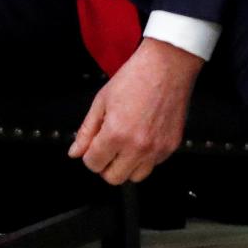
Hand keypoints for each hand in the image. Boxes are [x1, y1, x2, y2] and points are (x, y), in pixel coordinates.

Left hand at [67, 37, 202, 183]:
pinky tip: (139, 138)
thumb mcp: (100, 102)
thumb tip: (75, 152)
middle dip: (104, 165)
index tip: (90, 147)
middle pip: (114, 178)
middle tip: (104, 148)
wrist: (166, 69)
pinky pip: (154, 165)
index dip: (88, 156)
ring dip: (125, 166)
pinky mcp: (172, 147)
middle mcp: (138, 147)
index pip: (94, 164)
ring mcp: (157, 149)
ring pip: (135, 176)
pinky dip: (144, 158)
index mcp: (116, 134)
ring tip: (122, 144)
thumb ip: (86, 131)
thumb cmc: (133, 79)